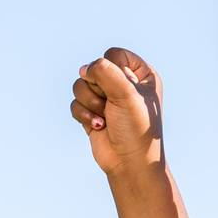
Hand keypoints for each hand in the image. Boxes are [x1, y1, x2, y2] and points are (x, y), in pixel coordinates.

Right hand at [71, 47, 163, 178]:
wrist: (130, 163)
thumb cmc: (136, 129)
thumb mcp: (127, 94)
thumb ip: (106, 71)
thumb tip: (84, 70)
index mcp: (142, 75)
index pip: (114, 54)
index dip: (112, 70)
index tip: (124, 90)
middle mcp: (124, 83)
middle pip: (93, 68)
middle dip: (98, 89)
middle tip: (112, 106)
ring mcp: (107, 98)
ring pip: (80, 84)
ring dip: (90, 103)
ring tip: (106, 118)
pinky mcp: (92, 111)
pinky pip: (75, 102)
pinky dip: (84, 114)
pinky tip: (98, 127)